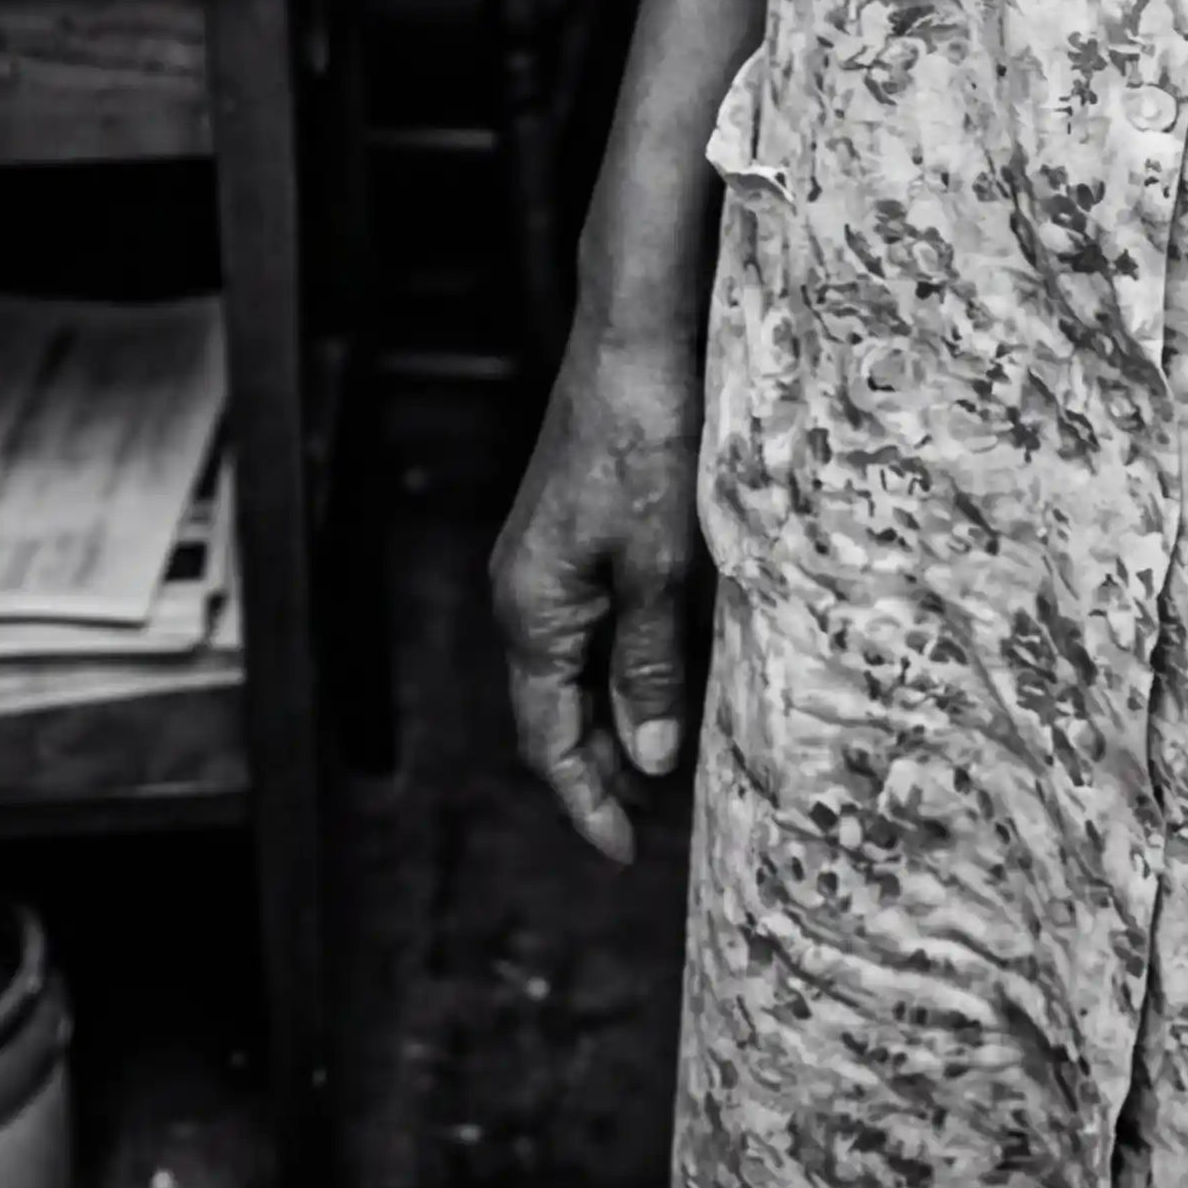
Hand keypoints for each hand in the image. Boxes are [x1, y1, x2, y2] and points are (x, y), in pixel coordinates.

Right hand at [491, 317, 705, 864]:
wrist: (634, 335)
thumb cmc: (647, 440)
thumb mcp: (662, 564)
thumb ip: (651, 664)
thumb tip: (648, 757)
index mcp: (533, 609)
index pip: (548, 736)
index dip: (585, 800)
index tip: (623, 853)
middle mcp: (523, 591)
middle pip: (552, 708)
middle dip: (595, 770)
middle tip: (648, 824)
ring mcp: (544, 558)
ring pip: (570, 667)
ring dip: (610, 718)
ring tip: (663, 765)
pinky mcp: (571, 530)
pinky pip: (586, 623)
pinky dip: (617, 665)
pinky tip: (660, 675)